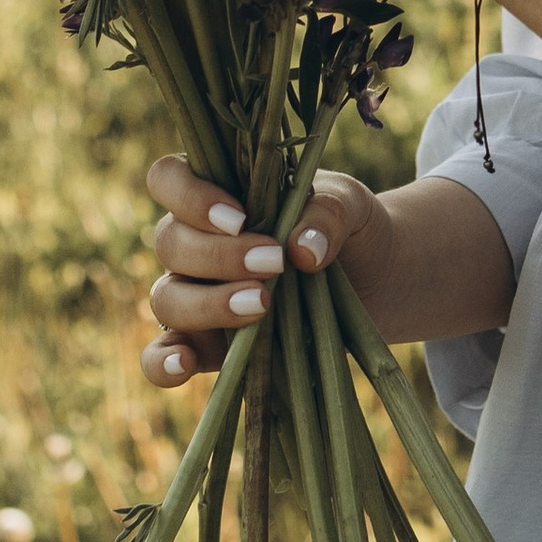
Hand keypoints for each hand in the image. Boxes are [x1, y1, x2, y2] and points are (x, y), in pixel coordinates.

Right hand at [140, 151, 378, 393]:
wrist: (378, 282)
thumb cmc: (352, 229)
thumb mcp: (350, 205)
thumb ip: (327, 215)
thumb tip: (302, 251)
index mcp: (219, 193)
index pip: (169, 179)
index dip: (190, 197)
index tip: (241, 218)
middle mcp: (197, 242)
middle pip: (169, 242)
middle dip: (218, 256)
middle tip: (274, 264)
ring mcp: (198, 295)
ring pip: (166, 298)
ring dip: (206, 304)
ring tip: (262, 305)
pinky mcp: (210, 347)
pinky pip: (163, 357)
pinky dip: (164, 362)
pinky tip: (185, 363)